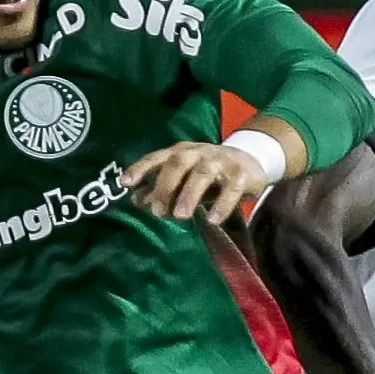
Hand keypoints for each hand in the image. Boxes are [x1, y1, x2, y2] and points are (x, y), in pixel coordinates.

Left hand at [122, 142, 267, 225]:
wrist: (249, 162)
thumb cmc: (208, 173)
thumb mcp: (184, 179)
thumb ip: (161, 188)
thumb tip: (135, 200)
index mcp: (180, 152)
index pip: (156, 158)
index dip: (140, 169)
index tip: (124, 184)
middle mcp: (198, 153)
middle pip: (177, 163)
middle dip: (165, 186)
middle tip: (157, 211)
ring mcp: (220, 162)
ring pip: (202, 174)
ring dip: (189, 195)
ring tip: (180, 216)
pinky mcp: (241, 174)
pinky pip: (231, 188)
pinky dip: (222, 204)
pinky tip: (213, 220)